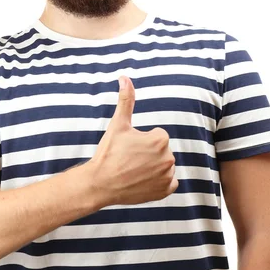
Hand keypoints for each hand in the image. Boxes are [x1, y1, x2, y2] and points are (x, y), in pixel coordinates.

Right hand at [88, 75, 178, 205]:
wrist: (100, 183)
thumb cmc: (109, 153)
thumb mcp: (118, 124)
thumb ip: (126, 100)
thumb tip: (125, 77)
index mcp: (160, 139)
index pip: (157, 136)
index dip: (142, 141)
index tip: (129, 148)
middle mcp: (168, 157)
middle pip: (161, 151)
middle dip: (148, 154)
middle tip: (129, 160)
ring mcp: (167, 176)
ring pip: (164, 166)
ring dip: (153, 168)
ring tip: (134, 171)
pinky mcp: (165, 191)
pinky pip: (169, 183)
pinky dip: (159, 182)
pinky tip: (143, 181)